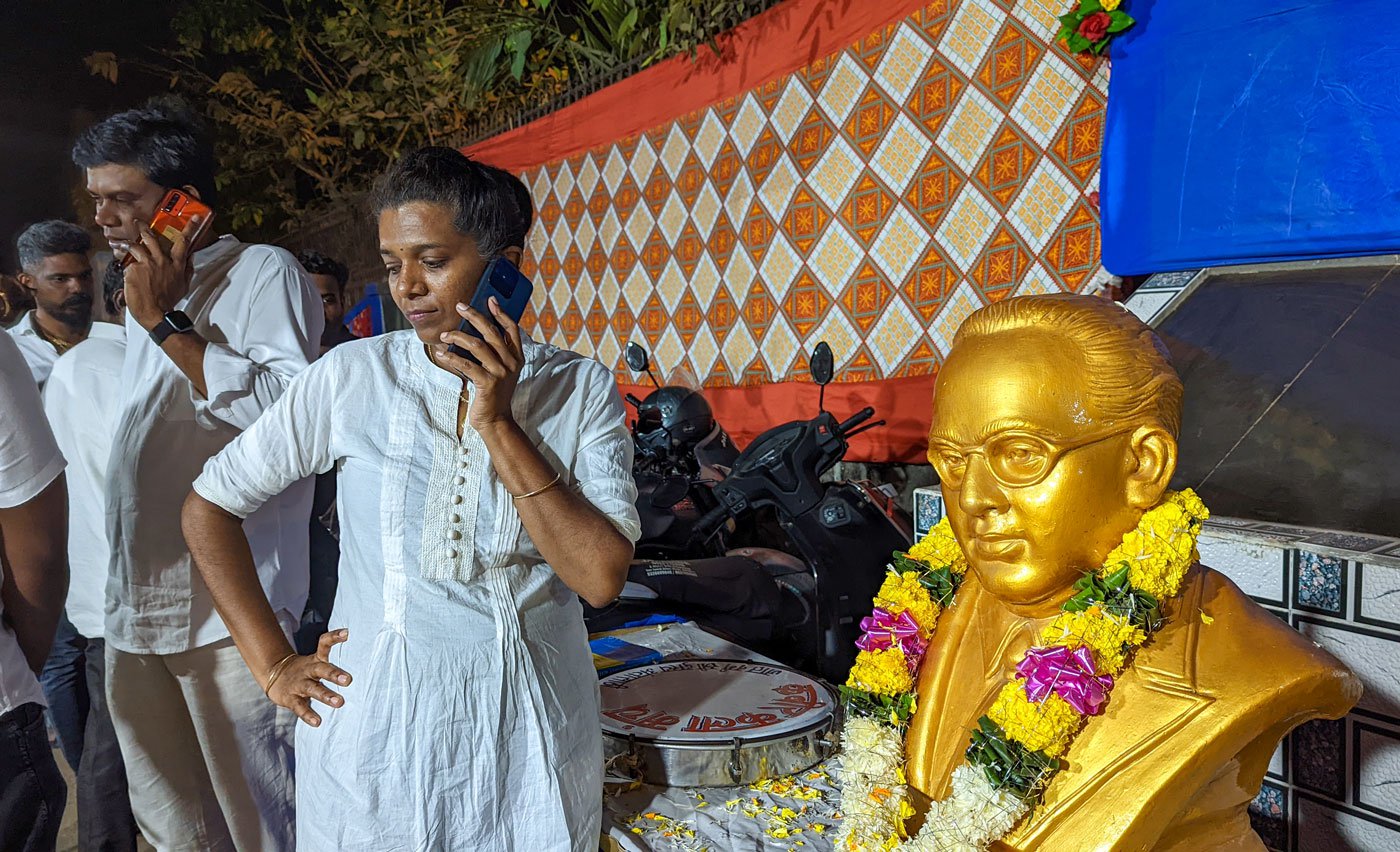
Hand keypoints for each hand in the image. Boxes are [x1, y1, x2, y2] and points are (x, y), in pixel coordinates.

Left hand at [123, 214, 201, 330]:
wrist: (155, 313)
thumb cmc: (169, 301)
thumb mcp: (183, 286)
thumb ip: (187, 271)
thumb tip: (190, 260)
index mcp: (176, 265)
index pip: (184, 243)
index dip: (189, 229)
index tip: (193, 218)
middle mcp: (162, 261)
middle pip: (152, 238)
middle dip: (144, 228)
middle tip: (138, 222)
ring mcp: (147, 264)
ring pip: (136, 246)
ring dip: (127, 243)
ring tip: (119, 242)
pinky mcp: (134, 270)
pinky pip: (127, 263)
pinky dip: (123, 263)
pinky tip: (119, 266)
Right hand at [265, 628, 352, 726]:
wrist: (274, 676)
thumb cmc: (305, 671)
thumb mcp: (316, 662)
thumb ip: (335, 665)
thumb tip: (365, 670)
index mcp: (316, 660)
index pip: (324, 644)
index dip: (334, 637)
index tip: (347, 633)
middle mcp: (308, 670)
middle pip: (321, 669)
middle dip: (334, 674)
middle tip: (349, 680)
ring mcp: (299, 684)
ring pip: (312, 689)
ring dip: (326, 695)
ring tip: (339, 702)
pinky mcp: (290, 698)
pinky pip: (300, 707)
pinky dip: (308, 715)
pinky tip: (317, 722)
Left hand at [434, 297, 523, 431]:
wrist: (496, 420)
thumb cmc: (494, 393)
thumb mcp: (500, 371)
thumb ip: (494, 353)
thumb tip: (475, 331)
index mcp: (517, 357)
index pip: (512, 329)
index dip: (501, 313)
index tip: (490, 299)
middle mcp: (511, 363)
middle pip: (492, 332)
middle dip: (475, 316)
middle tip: (460, 306)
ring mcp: (501, 373)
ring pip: (477, 345)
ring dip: (458, 337)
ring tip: (445, 335)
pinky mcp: (487, 383)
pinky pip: (466, 364)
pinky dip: (451, 357)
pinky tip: (441, 353)